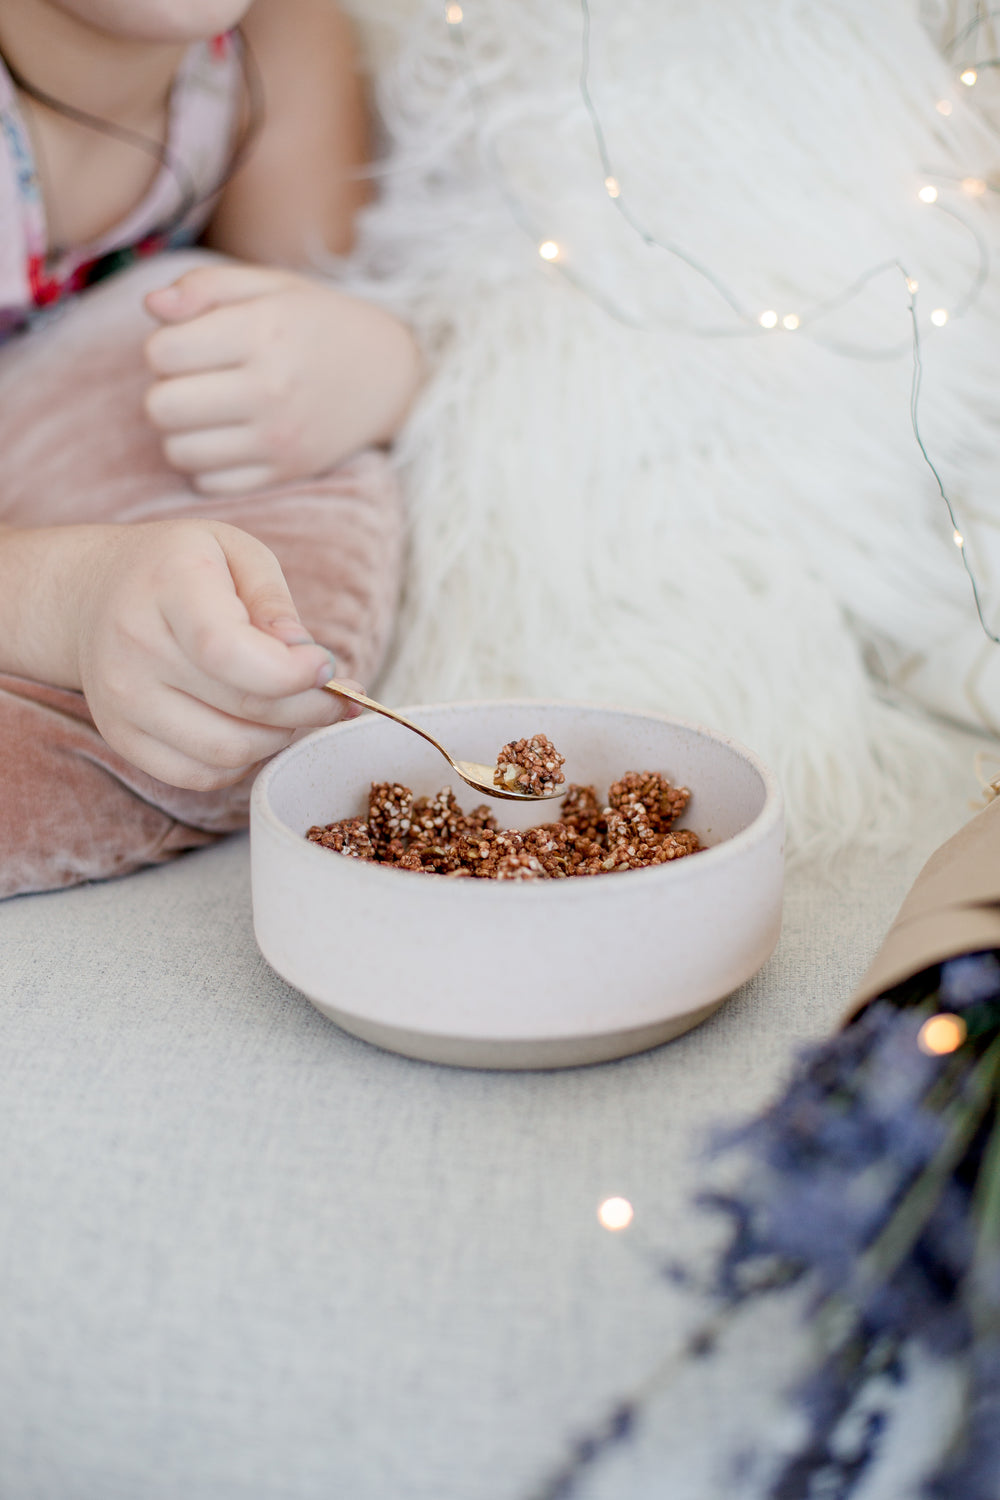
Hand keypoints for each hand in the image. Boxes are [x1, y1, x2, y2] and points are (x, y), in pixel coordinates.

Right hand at [73, 518, 351, 789]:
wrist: (94, 596)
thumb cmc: (180, 569)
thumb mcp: (236, 553)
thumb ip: (275, 603)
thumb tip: (308, 661)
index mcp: (168, 586)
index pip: (228, 651)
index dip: (291, 673)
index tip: (327, 668)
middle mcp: (135, 647)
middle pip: (244, 708)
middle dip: (310, 708)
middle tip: (336, 695)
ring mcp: (123, 701)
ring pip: (229, 752)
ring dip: (281, 737)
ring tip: (294, 708)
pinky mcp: (122, 739)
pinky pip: (203, 776)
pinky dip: (244, 761)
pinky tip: (256, 728)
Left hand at [143, 263, 420, 493]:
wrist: (389, 376)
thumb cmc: (316, 323)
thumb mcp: (270, 286)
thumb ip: (206, 286)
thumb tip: (151, 306)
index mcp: (263, 332)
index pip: (162, 352)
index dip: (163, 346)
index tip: (191, 344)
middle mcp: (270, 389)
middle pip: (161, 408)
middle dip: (165, 391)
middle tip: (195, 381)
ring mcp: (278, 439)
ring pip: (177, 452)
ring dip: (181, 431)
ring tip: (210, 411)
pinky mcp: (284, 473)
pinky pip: (208, 484)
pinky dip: (206, 464)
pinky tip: (228, 439)